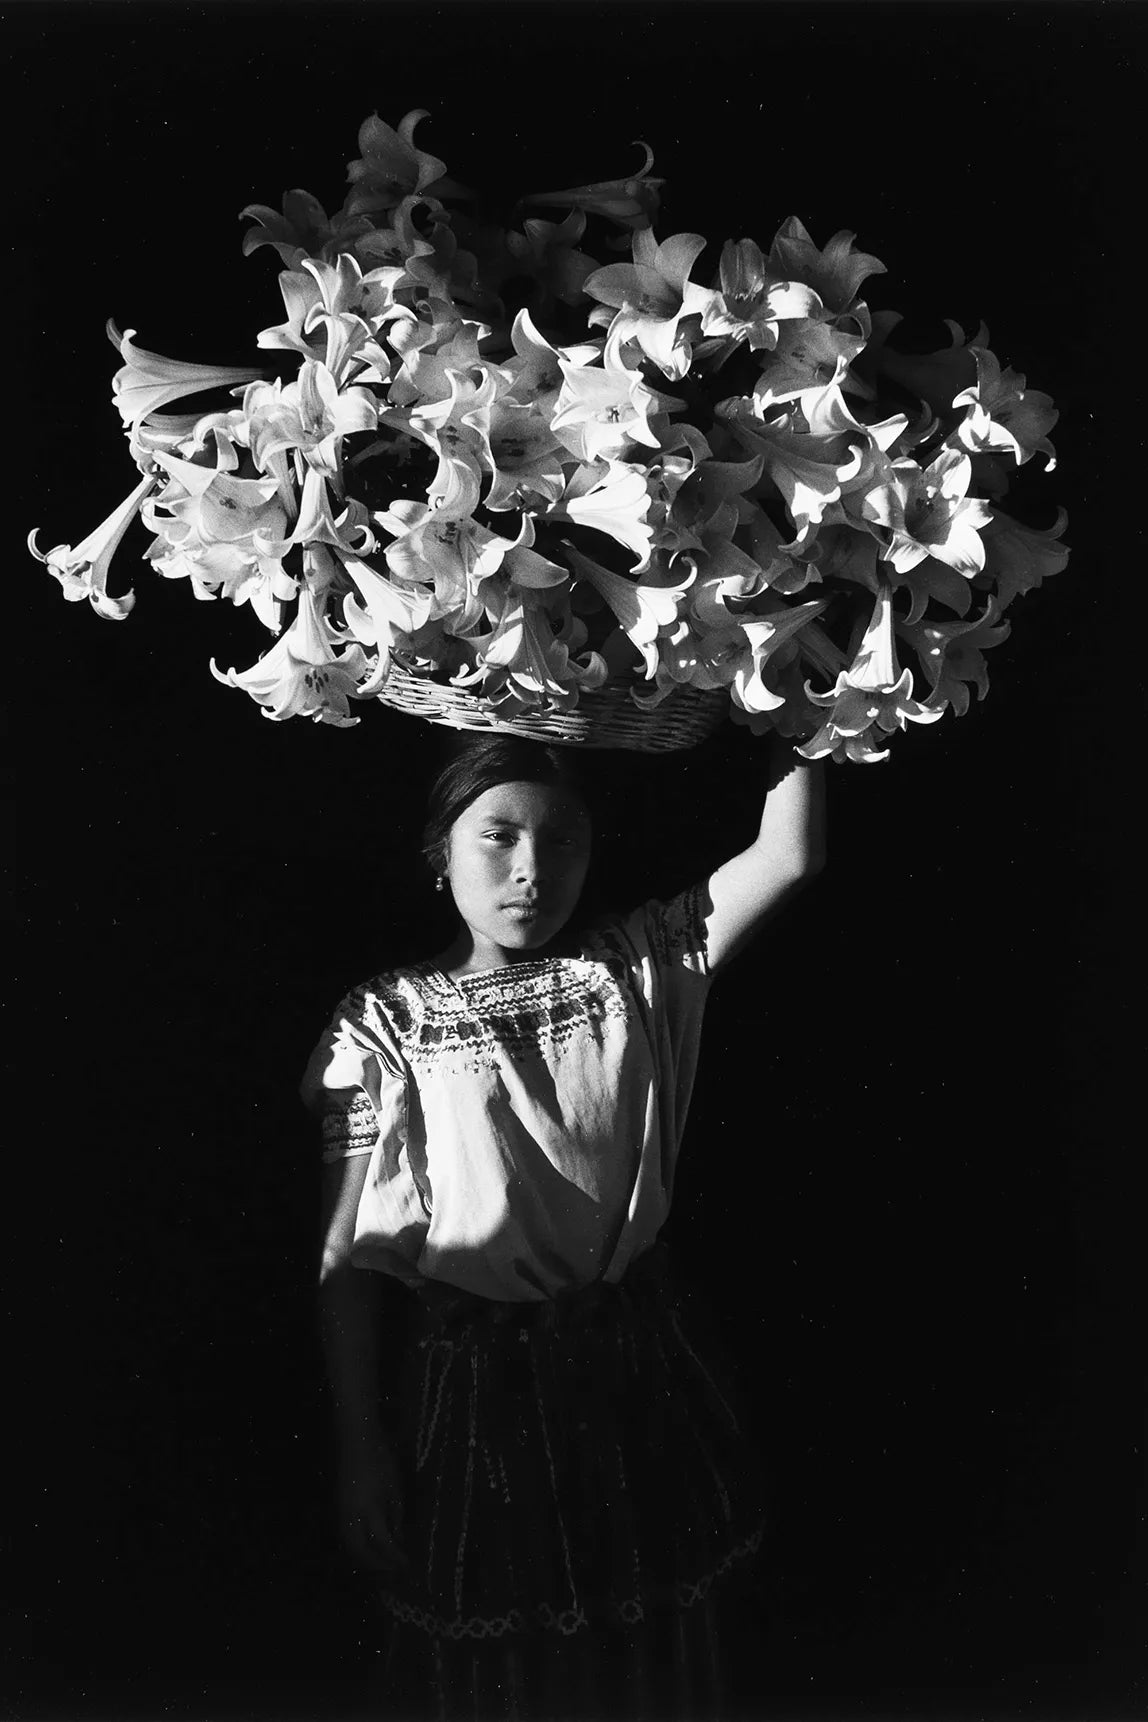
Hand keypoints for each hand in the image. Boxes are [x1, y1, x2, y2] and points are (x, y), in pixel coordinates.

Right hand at [336, 1439, 411, 1579]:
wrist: (354, 1436)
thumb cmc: (381, 1456)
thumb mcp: (395, 1486)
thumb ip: (396, 1516)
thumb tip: (398, 1540)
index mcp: (370, 1508)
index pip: (383, 1543)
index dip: (395, 1558)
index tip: (408, 1567)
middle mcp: (351, 1516)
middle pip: (360, 1552)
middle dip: (376, 1566)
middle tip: (393, 1573)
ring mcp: (340, 1512)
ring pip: (349, 1546)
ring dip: (364, 1559)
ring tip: (381, 1565)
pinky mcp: (337, 1508)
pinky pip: (345, 1535)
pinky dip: (357, 1547)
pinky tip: (368, 1548)